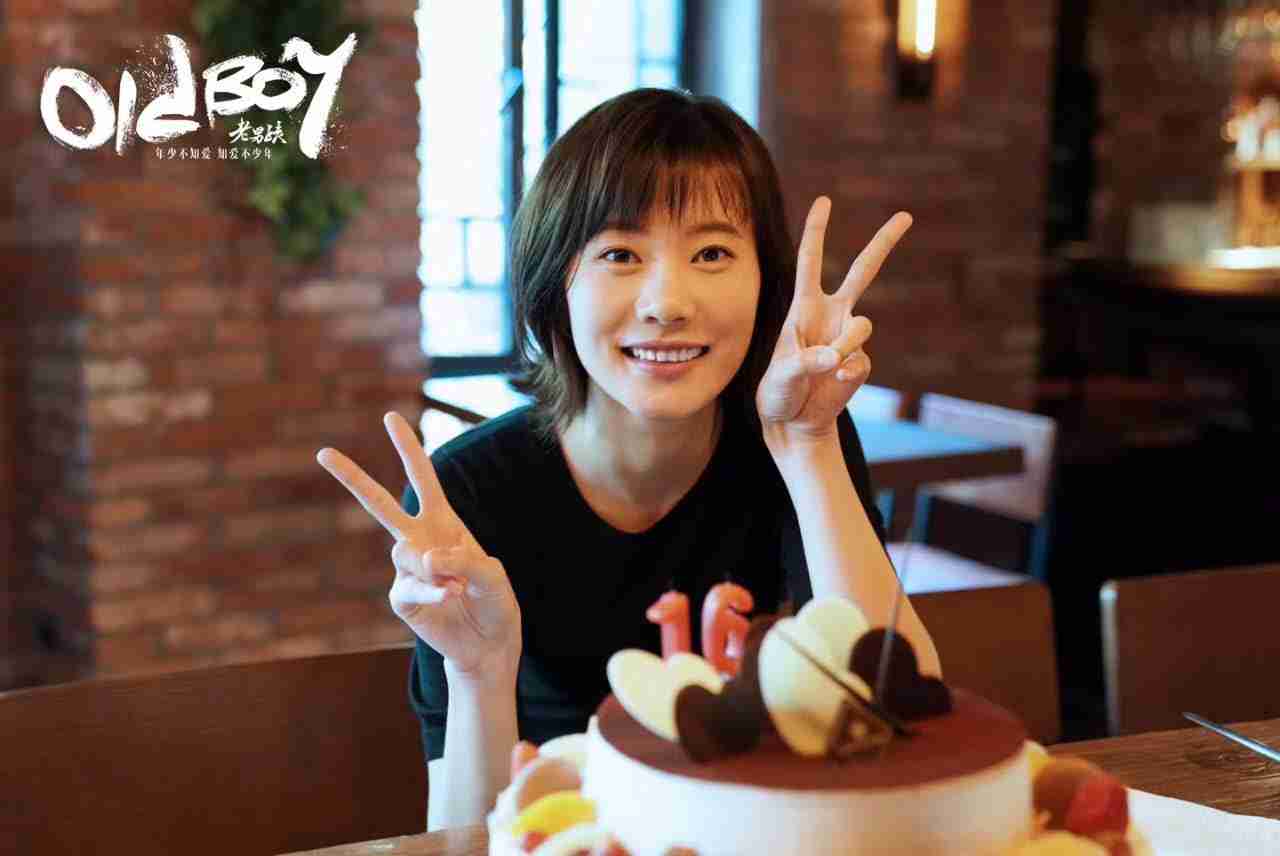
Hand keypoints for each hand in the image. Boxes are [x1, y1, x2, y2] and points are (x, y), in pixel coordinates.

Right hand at [317, 413, 520, 682]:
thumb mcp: (492, 575)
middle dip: (352, 478)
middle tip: (323, 452)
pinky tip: (449, 598)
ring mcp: (407, 568)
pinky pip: (409, 586)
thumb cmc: (494, 602)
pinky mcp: (402, 597)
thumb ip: (463, 560)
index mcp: (444, 523)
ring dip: (437, 570)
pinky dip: (432, 592)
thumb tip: (424, 558)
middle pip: (380, 504)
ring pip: (404, 553)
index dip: (408, 449)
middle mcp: (420, 540)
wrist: (487, 643)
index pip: (424, 478)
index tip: (390, 418)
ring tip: (460, 587)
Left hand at [756, 197, 910, 445]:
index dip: (817, 230)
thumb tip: (836, 356)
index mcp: (804, 307)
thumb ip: (805, 362)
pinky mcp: (860, 362)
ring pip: (863, 325)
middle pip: (862, 271)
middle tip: (906, 215)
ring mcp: (848, 338)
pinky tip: (834, 384)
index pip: (810, 260)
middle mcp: (830, 315)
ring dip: (847, 342)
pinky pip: (862, 360)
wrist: (792, 423)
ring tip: (828, 365)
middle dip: (883, 243)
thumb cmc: (777, 393)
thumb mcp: (780, 376)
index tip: (825, 201)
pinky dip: (848, 373)